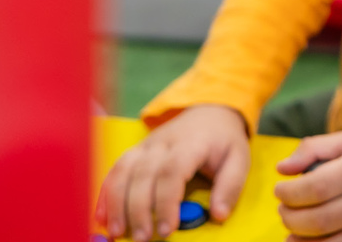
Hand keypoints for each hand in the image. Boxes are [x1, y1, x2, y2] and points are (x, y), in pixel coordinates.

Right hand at [95, 103, 250, 240]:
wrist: (209, 111)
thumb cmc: (223, 140)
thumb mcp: (239, 158)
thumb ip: (230, 186)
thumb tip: (219, 215)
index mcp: (190, 143)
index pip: (172, 172)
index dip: (166, 202)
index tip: (167, 229)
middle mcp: (162, 143)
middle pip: (143, 175)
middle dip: (139, 210)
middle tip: (142, 239)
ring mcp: (145, 146)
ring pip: (123, 172)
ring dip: (116, 204)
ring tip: (117, 233)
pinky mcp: (135, 151)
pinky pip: (115, 170)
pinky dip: (105, 194)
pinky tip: (101, 217)